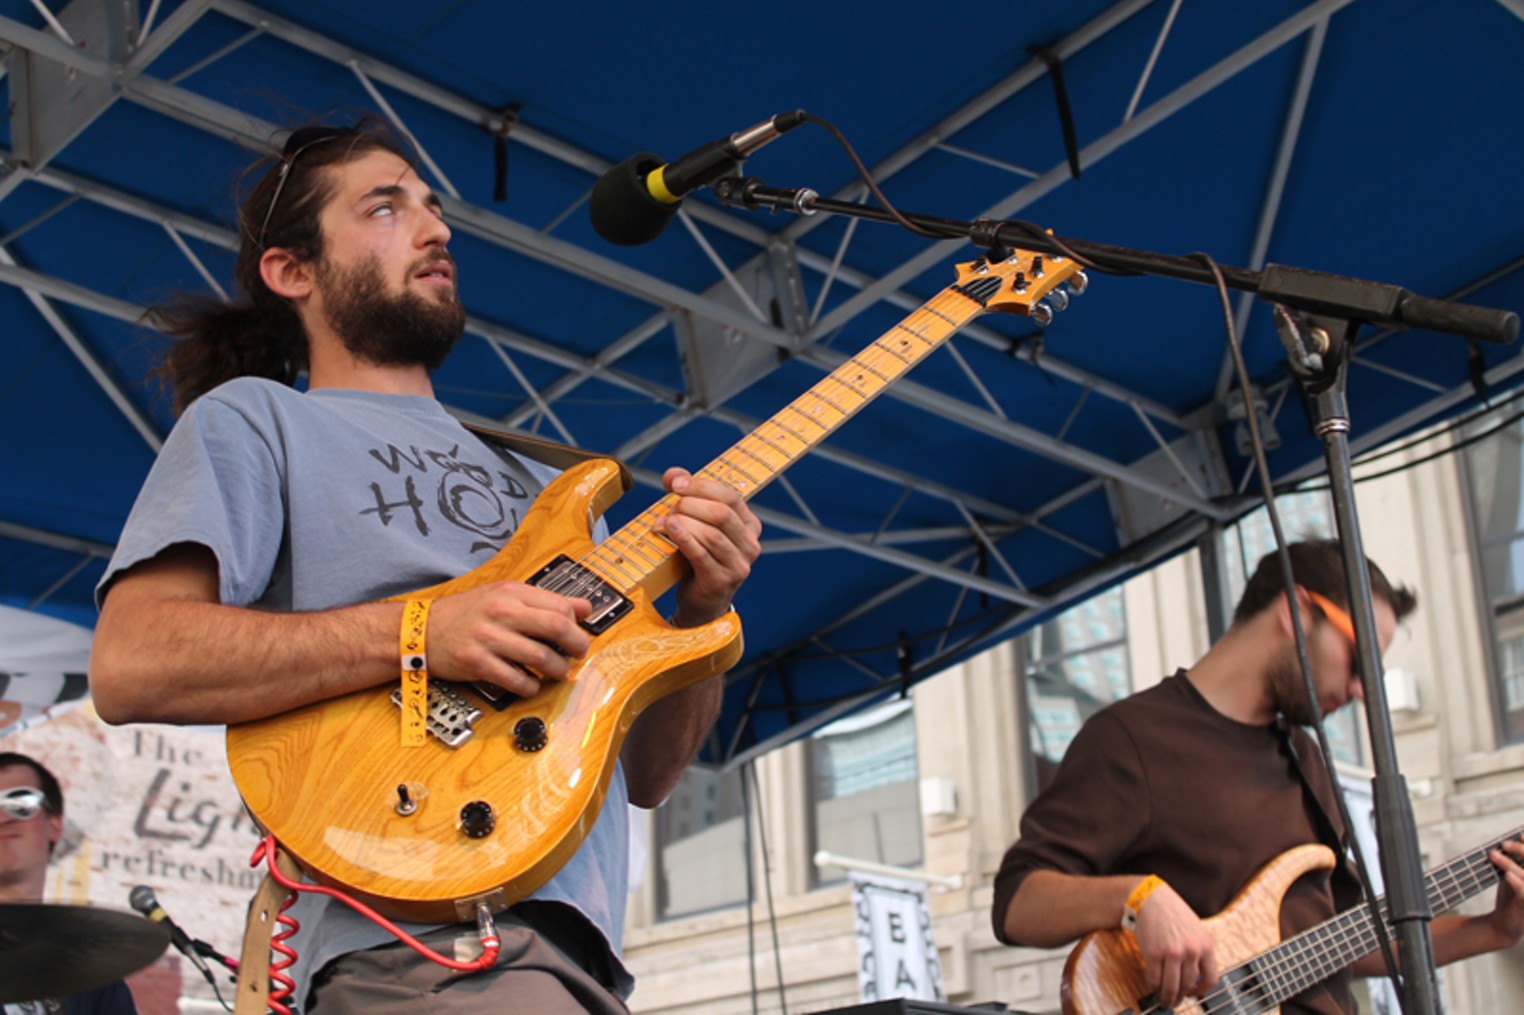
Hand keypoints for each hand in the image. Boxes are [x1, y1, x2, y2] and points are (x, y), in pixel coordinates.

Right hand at [426, 581, 591, 696]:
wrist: (420, 630)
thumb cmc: (464, 613)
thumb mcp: (503, 595)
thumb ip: (542, 601)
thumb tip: (584, 607)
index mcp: (510, 592)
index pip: (559, 605)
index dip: (576, 624)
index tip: (577, 634)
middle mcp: (501, 612)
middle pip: (556, 627)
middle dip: (576, 645)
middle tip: (578, 654)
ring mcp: (488, 638)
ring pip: (540, 656)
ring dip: (556, 670)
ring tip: (557, 672)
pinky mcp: (477, 663)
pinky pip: (515, 680)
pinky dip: (530, 686)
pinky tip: (531, 684)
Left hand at [658, 467, 761, 626]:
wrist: (701, 601)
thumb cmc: (699, 558)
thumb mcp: (699, 524)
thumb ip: (688, 495)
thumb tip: (672, 474)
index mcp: (750, 525)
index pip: (731, 496)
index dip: (701, 486)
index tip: (675, 483)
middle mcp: (750, 545)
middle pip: (722, 513)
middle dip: (690, 504)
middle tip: (669, 506)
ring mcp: (739, 565)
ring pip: (712, 534)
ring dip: (683, 522)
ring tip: (663, 521)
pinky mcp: (720, 581)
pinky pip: (701, 554)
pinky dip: (683, 538)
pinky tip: (669, 528)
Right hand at [1132, 882, 1218, 1008]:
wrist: (1151, 898)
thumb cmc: (1173, 913)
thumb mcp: (1196, 930)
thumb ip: (1199, 952)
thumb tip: (1195, 978)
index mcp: (1206, 945)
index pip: (1211, 979)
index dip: (1202, 991)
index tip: (1194, 994)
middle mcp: (1191, 951)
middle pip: (1188, 985)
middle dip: (1181, 998)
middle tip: (1174, 1001)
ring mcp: (1173, 953)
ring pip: (1172, 987)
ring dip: (1167, 997)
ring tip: (1164, 1000)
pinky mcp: (1154, 953)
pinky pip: (1154, 979)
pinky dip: (1153, 986)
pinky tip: (1152, 985)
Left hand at [1486, 839, 1523, 946]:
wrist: (1502, 924)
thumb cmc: (1510, 897)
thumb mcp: (1513, 876)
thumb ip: (1515, 862)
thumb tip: (1508, 841)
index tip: (1520, 835)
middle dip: (1521, 851)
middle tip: (1503, 844)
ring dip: (1509, 864)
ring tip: (1492, 855)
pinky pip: (1523, 891)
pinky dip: (1516, 882)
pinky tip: (1506, 875)